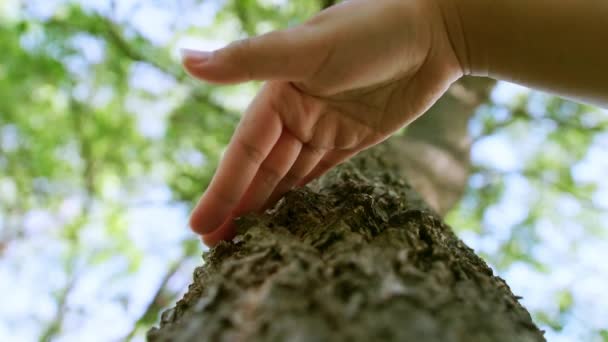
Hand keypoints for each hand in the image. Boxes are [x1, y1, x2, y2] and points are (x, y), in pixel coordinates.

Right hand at [182, 0, 462, 245]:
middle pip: (261, 169)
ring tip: (242, 243)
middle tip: (214, 247)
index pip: (244, 150)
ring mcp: (323, 128)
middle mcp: (295, 113)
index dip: (222, 188)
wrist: (432, 31)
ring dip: (263, 207)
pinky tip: (283, 218)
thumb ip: (250, 59)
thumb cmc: (371, 29)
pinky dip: (298, 198)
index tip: (198, 225)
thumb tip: (185, 60)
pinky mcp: (351, 139)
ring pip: (286, 176)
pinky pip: (317, 175)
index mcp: (278, 92)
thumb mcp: (308, 47)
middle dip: (237, 207)